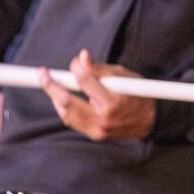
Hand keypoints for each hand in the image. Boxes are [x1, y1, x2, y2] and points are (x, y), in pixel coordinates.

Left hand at [39, 50, 156, 140]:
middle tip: (42, 74)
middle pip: (67, 102)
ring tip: (51, 84)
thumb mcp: (124, 76)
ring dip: (55, 98)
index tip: (73, 63)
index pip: (85, 82)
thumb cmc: (138, 94)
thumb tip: (81, 58)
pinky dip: (65, 109)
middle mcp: (103, 119)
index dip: (76, 69)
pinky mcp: (94, 135)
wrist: (150, 121)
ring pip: (66, 114)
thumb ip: (100, 69)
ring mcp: (97, 130)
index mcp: (112, 101)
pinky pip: (72, 122)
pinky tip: (62, 99)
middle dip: (51, 86)